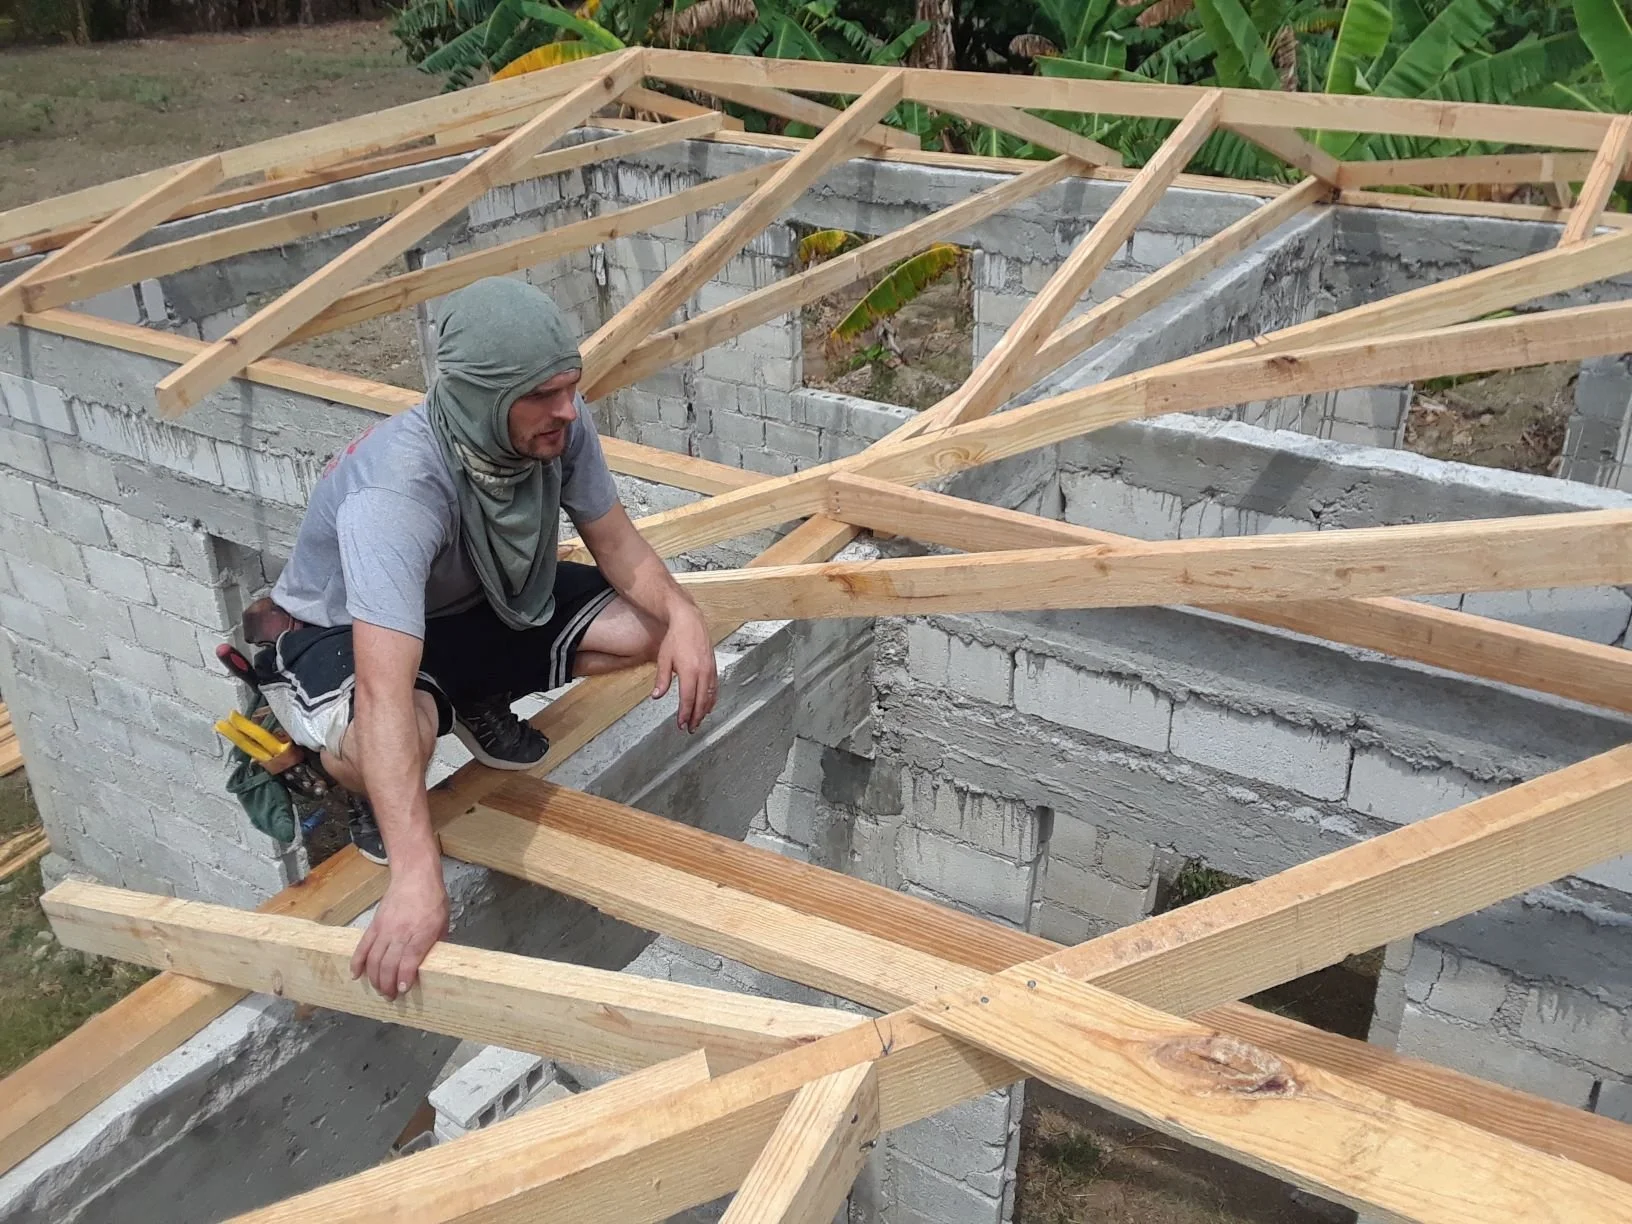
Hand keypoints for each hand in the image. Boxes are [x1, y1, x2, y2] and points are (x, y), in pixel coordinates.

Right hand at [350, 863, 447, 1000]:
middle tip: (390, 997)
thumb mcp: (443, 923)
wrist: (415, 876)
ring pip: (373, 960)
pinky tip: (356, 975)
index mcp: (421, 933)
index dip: (403, 979)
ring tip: (380, 990)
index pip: (408, 961)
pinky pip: (362, 947)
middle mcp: (400, 933)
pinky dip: (357, 963)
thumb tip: (433, 963)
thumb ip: (436, 944)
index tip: (402, 991)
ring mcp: (384, 929)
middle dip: (388, 985)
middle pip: (388, 965)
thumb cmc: (433, 900)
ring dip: (374, 979)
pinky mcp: (374, 925)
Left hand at [652, 600, 716, 732]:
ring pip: (709, 695)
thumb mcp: (664, 659)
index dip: (685, 714)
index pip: (688, 699)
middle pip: (701, 701)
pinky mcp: (713, 666)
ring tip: (698, 721)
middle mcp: (702, 672)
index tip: (681, 724)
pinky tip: (709, 705)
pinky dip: (712, 699)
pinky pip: (714, 687)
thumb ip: (662, 679)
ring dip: (704, 711)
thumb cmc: (675, 638)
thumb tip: (656, 696)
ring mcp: (710, 669)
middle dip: (696, 717)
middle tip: (690, 728)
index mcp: (689, 671)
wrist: (690, 621)